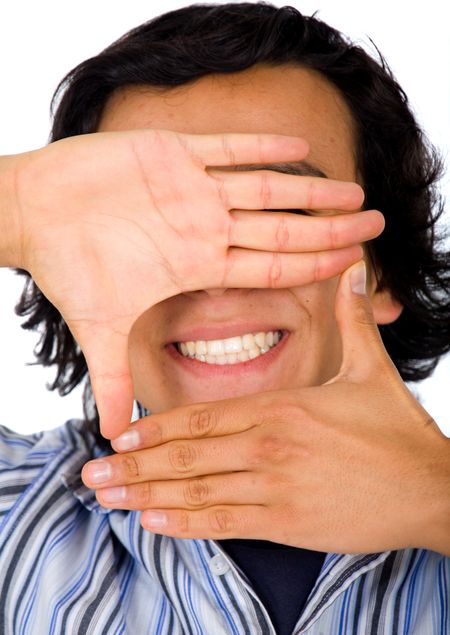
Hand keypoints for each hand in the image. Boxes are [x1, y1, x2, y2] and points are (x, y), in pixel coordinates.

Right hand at [5, 130, 381, 437]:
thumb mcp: (99, 329)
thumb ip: (113, 378)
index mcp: (197, 266)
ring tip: (355, 191)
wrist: (36, 215)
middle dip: (330, 230)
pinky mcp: (171, 153)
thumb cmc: (69, 268)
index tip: (353, 265)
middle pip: (282, 231)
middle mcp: (204, 229)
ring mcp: (192, 191)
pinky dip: (260, 146)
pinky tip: (301, 145)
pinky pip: (225, 148)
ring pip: (266, 188)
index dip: (313, 267)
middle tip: (376, 225)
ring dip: (311, 190)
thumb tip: (113, 440)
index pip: (270, 269)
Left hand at [82, 261, 449, 555]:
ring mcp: (274, 487)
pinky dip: (184, 524)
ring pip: (195, 490)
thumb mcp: (373, 371)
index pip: (201, 417)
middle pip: (186, 455)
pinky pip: (223, 523)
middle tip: (88, 475)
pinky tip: (151, 523)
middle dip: (132, 467)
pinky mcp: (287, 523)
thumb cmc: (397, 431)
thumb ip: (352, 322)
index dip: (154, 428)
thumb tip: (355, 272)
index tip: (118, 438)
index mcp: (281, 408)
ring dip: (144, 495)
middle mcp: (268, 445)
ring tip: (104, 500)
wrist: (431, 489)